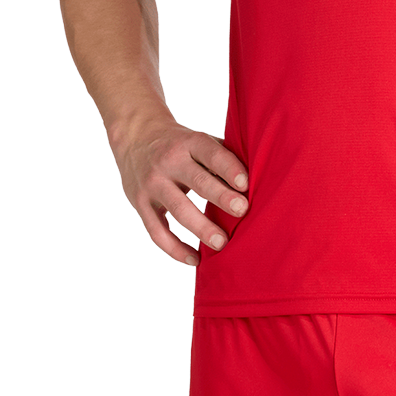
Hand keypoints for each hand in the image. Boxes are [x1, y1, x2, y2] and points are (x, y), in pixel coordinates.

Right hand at [110, 121, 248, 266]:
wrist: (135, 135)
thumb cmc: (179, 142)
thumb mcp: (198, 140)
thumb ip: (223, 156)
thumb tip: (260, 177)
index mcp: (189, 142)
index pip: (211, 153)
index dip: (229, 168)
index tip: (246, 184)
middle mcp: (168, 161)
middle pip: (197, 181)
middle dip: (220, 197)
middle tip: (241, 211)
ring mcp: (152, 183)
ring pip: (178, 209)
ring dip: (201, 228)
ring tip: (221, 243)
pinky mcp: (140, 203)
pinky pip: (157, 231)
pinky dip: (175, 248)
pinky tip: (195, 259)